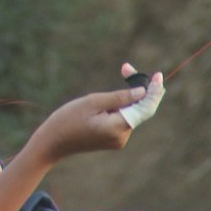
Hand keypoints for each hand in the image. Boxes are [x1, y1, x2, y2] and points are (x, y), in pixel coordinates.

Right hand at [29, 83, 157, 163]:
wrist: (53, 142)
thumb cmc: (68, 119)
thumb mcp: (93, 102)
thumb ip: (119, 97)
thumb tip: (142, 92)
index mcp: (117, 128)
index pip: (145, 109)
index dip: (154, 92)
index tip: (158, 76)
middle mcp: (122, 136)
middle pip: (139, 110)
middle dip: (137, 90)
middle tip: (126, 69)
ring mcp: (118, 140)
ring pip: (130, 113)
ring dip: (126, 97)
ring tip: (112, 83)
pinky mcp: (113, 139)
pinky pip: (123, 119)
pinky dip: (120, 106)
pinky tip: (106, 100)